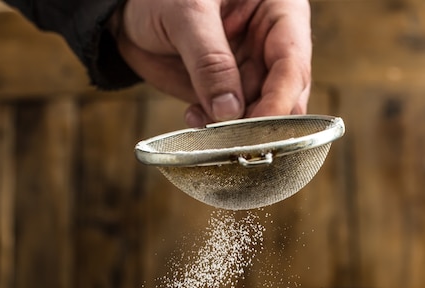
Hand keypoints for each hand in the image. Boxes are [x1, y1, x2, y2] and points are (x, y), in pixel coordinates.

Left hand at [109, 0, 311, 125]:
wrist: (132, 13)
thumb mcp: (187, 14)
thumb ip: (209, 60)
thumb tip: (229, 111)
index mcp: (279, 10)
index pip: (292, 62)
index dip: (279, 99)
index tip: (260, 127)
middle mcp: (271, 44)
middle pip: (285, 95)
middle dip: (261, 121)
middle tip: (235, 139)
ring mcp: (252, 70)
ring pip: (260, 114)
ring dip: (235, 128)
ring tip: (202, 118)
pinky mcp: (231, 93)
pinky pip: (234, 121)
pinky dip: (216, 128)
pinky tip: (193, 116)